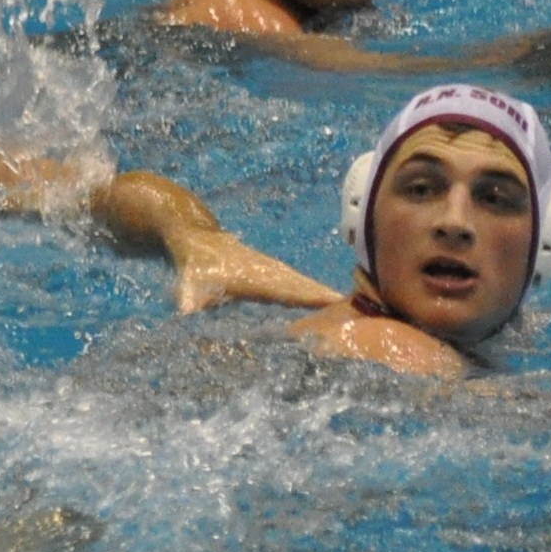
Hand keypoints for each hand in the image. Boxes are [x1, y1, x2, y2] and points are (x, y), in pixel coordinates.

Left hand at [167, 229, 339, 314]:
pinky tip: (326, 302)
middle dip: (333, 302)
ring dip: (327, 298)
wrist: (194, 235)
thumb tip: (185, 310)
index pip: (294, 292)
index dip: (317, 300)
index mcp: (259, 279)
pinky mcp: (272, 272)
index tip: (343, 307)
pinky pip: (299, 284)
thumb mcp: (188, 283)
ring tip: (355, 313)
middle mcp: (273, 273)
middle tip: (365, 316)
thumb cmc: (193, 263)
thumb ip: (189, 297)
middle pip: (309, 289)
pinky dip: (314, 293)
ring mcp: (274, 271)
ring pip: (306, 285)